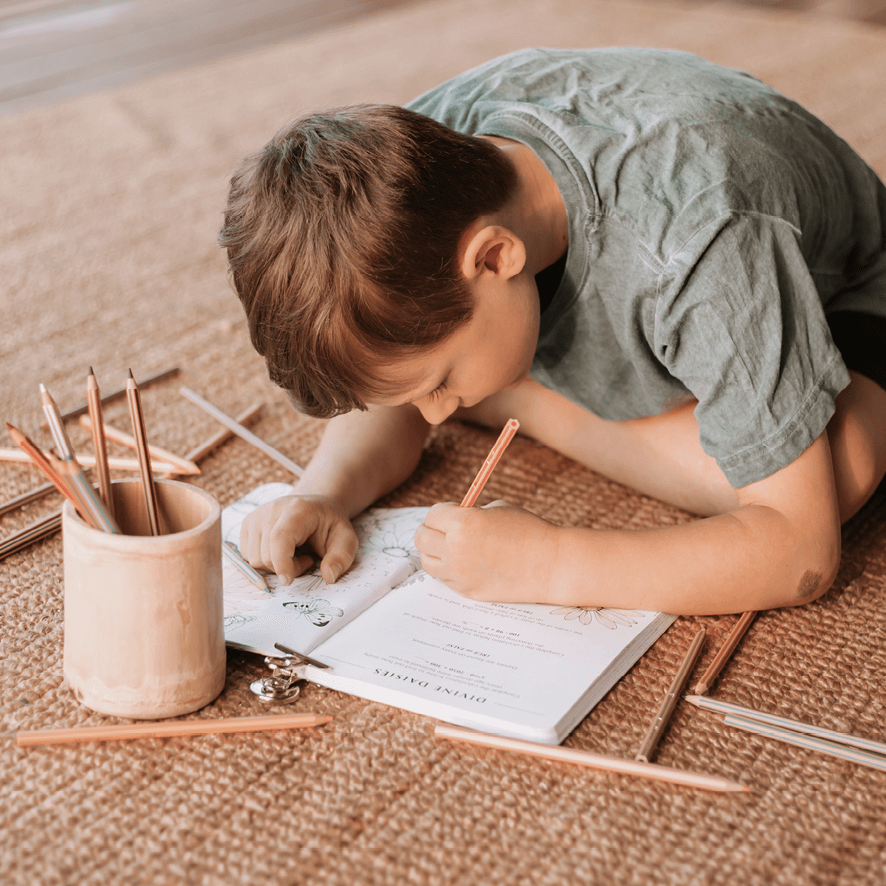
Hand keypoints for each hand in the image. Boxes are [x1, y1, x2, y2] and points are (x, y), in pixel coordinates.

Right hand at [239, 494, 357, 584]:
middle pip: (265, 556)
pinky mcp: (247, 524)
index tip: (288, 581)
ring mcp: (256, 516)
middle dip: (287, 568)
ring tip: (295, 554)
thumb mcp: (346, 539)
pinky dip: (264, 562)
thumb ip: (341, 558)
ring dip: (275, 566)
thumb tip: (329, 576)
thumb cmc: (330, 525)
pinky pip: (247, 557)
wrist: (315, 507)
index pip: (279, 538)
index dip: (281, 563)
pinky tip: (281, 551)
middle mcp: (271, 509)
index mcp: (297, 510)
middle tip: (307, 559)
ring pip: (253, 560)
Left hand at [414, 501, 558, 602]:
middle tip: (444, 530)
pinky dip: (450, 570)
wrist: (551, 565)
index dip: (441, 512)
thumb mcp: (497, 510)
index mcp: (462, 523)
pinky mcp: (466, 591)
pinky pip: (445, 579)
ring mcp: (459, 574)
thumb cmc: (528, 531)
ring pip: (427, 562)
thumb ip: (469, 514)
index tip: (451, 513)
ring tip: (453, 548)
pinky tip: (468, 564)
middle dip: (431, 531)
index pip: (431, 515)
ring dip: (435, 552)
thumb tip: (448, 519)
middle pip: (421, 539)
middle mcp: (455, 550)